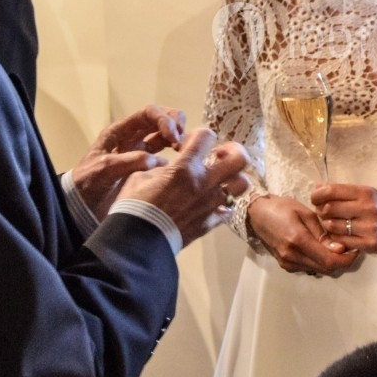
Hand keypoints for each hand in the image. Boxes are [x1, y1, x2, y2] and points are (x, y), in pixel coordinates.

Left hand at [71, 105, 187, 220]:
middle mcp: (132, 137)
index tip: (174, 135)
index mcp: (120, 131)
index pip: (148, 113)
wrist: (80, 206)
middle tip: (182, 140)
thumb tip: (156, 160)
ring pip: (164, 135)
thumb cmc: (87, 184)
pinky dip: (174, 158)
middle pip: (160, 119)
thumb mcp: (104, 170)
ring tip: (185, 150)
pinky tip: (179, 166)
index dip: (164, 119)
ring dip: (177, 138)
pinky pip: (164, 157)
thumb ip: (129, 161)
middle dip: (175, 124)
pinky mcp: (144, 168)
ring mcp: (138, 152)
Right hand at [116, 130, 249, 247]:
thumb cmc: (134, 205)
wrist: (137, 241)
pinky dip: (224, 205)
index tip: (188, 145)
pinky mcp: (210, 223)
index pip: (207, 135)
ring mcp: (211, 204)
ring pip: (242, 185)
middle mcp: (204, 182)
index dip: (199, 135)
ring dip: (233, 179)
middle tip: (218, 156)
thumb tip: (167, 166)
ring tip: (220, 180)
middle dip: (233, 152)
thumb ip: (159, 167)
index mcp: (185, 167)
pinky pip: (229, 210)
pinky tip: (213, 203)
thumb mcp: (140, 176)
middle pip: (240, 159)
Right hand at [247, 194, 358, 276]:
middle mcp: (292, 256)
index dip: (347, 259)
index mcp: (298, 240)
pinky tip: (322, 249)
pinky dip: (320, 261)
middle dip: (342, 261)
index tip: (356, 249)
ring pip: (319, 270)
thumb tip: (339, 249)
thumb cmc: (282, 207)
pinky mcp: (286, 265)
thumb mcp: (305, 213)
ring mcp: (288, 263)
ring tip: (338, 246)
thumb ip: (322, 233)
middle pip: (326, 269)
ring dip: (331, 262)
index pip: (329, 260)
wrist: (257, 215)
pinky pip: (309, 267)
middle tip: (351, 248)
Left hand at [310, 183, 376, 255]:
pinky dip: (335, 237)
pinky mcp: (367, 244)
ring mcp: (367, 227)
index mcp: (366, 193)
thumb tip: (319, 187)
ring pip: (332, 226)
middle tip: (322, 211)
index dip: (318, 194)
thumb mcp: (370, 194)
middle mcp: (366, 209)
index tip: (315, 197)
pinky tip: (339, 234)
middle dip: (320, 210)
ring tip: (331, 223)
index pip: (332, 191)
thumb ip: (345, 191)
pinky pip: (341, 240)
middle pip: (329, 209)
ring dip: (327, 225)